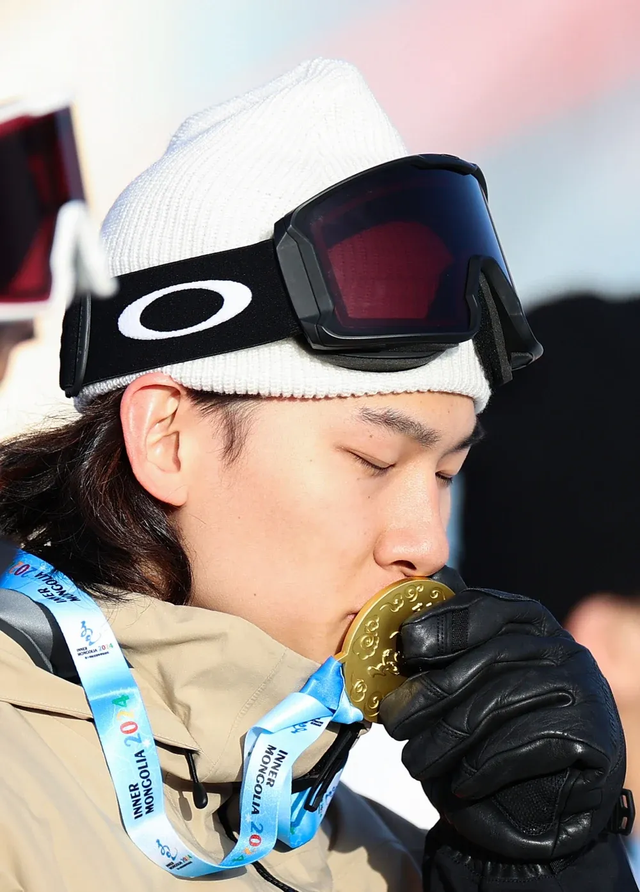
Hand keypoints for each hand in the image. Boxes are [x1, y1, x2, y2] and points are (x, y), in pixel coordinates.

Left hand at [379, 588, 626, 860]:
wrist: (538, 812)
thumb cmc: (487, 740)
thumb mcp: (459, 691)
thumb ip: (438, 657)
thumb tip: (398, 627)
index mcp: (527, 622)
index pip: (485, 607)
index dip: (443, 623)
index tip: (407, 647)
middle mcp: (561, 646)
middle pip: (490, 656)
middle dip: (434, 691)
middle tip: (394, 723)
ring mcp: (583, 686)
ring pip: (503, 699)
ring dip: (448, 737)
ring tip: (415, 762)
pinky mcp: (596, 733)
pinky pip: (532, 740)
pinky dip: (488, 764)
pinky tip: (462, 782)